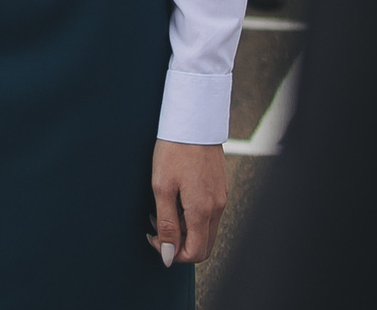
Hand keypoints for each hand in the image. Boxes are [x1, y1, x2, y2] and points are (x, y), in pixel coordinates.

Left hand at [148, 140, 227, 266]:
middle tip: (157, 224)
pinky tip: (177, 195)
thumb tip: (169, 256)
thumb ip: (167, 224)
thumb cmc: (174, 150)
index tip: (154, 237)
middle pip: (203, 245)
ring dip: (185, 227)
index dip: (172, 254)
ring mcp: (222, 197)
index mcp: (202, 210)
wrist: (193, 120)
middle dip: (179, 243)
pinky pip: (209, 213)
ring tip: (165, 205)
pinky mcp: (221, 187)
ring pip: (206, 229)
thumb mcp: (162, 188)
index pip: (195, 253)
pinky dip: (192, 214)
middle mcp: (217, 207)